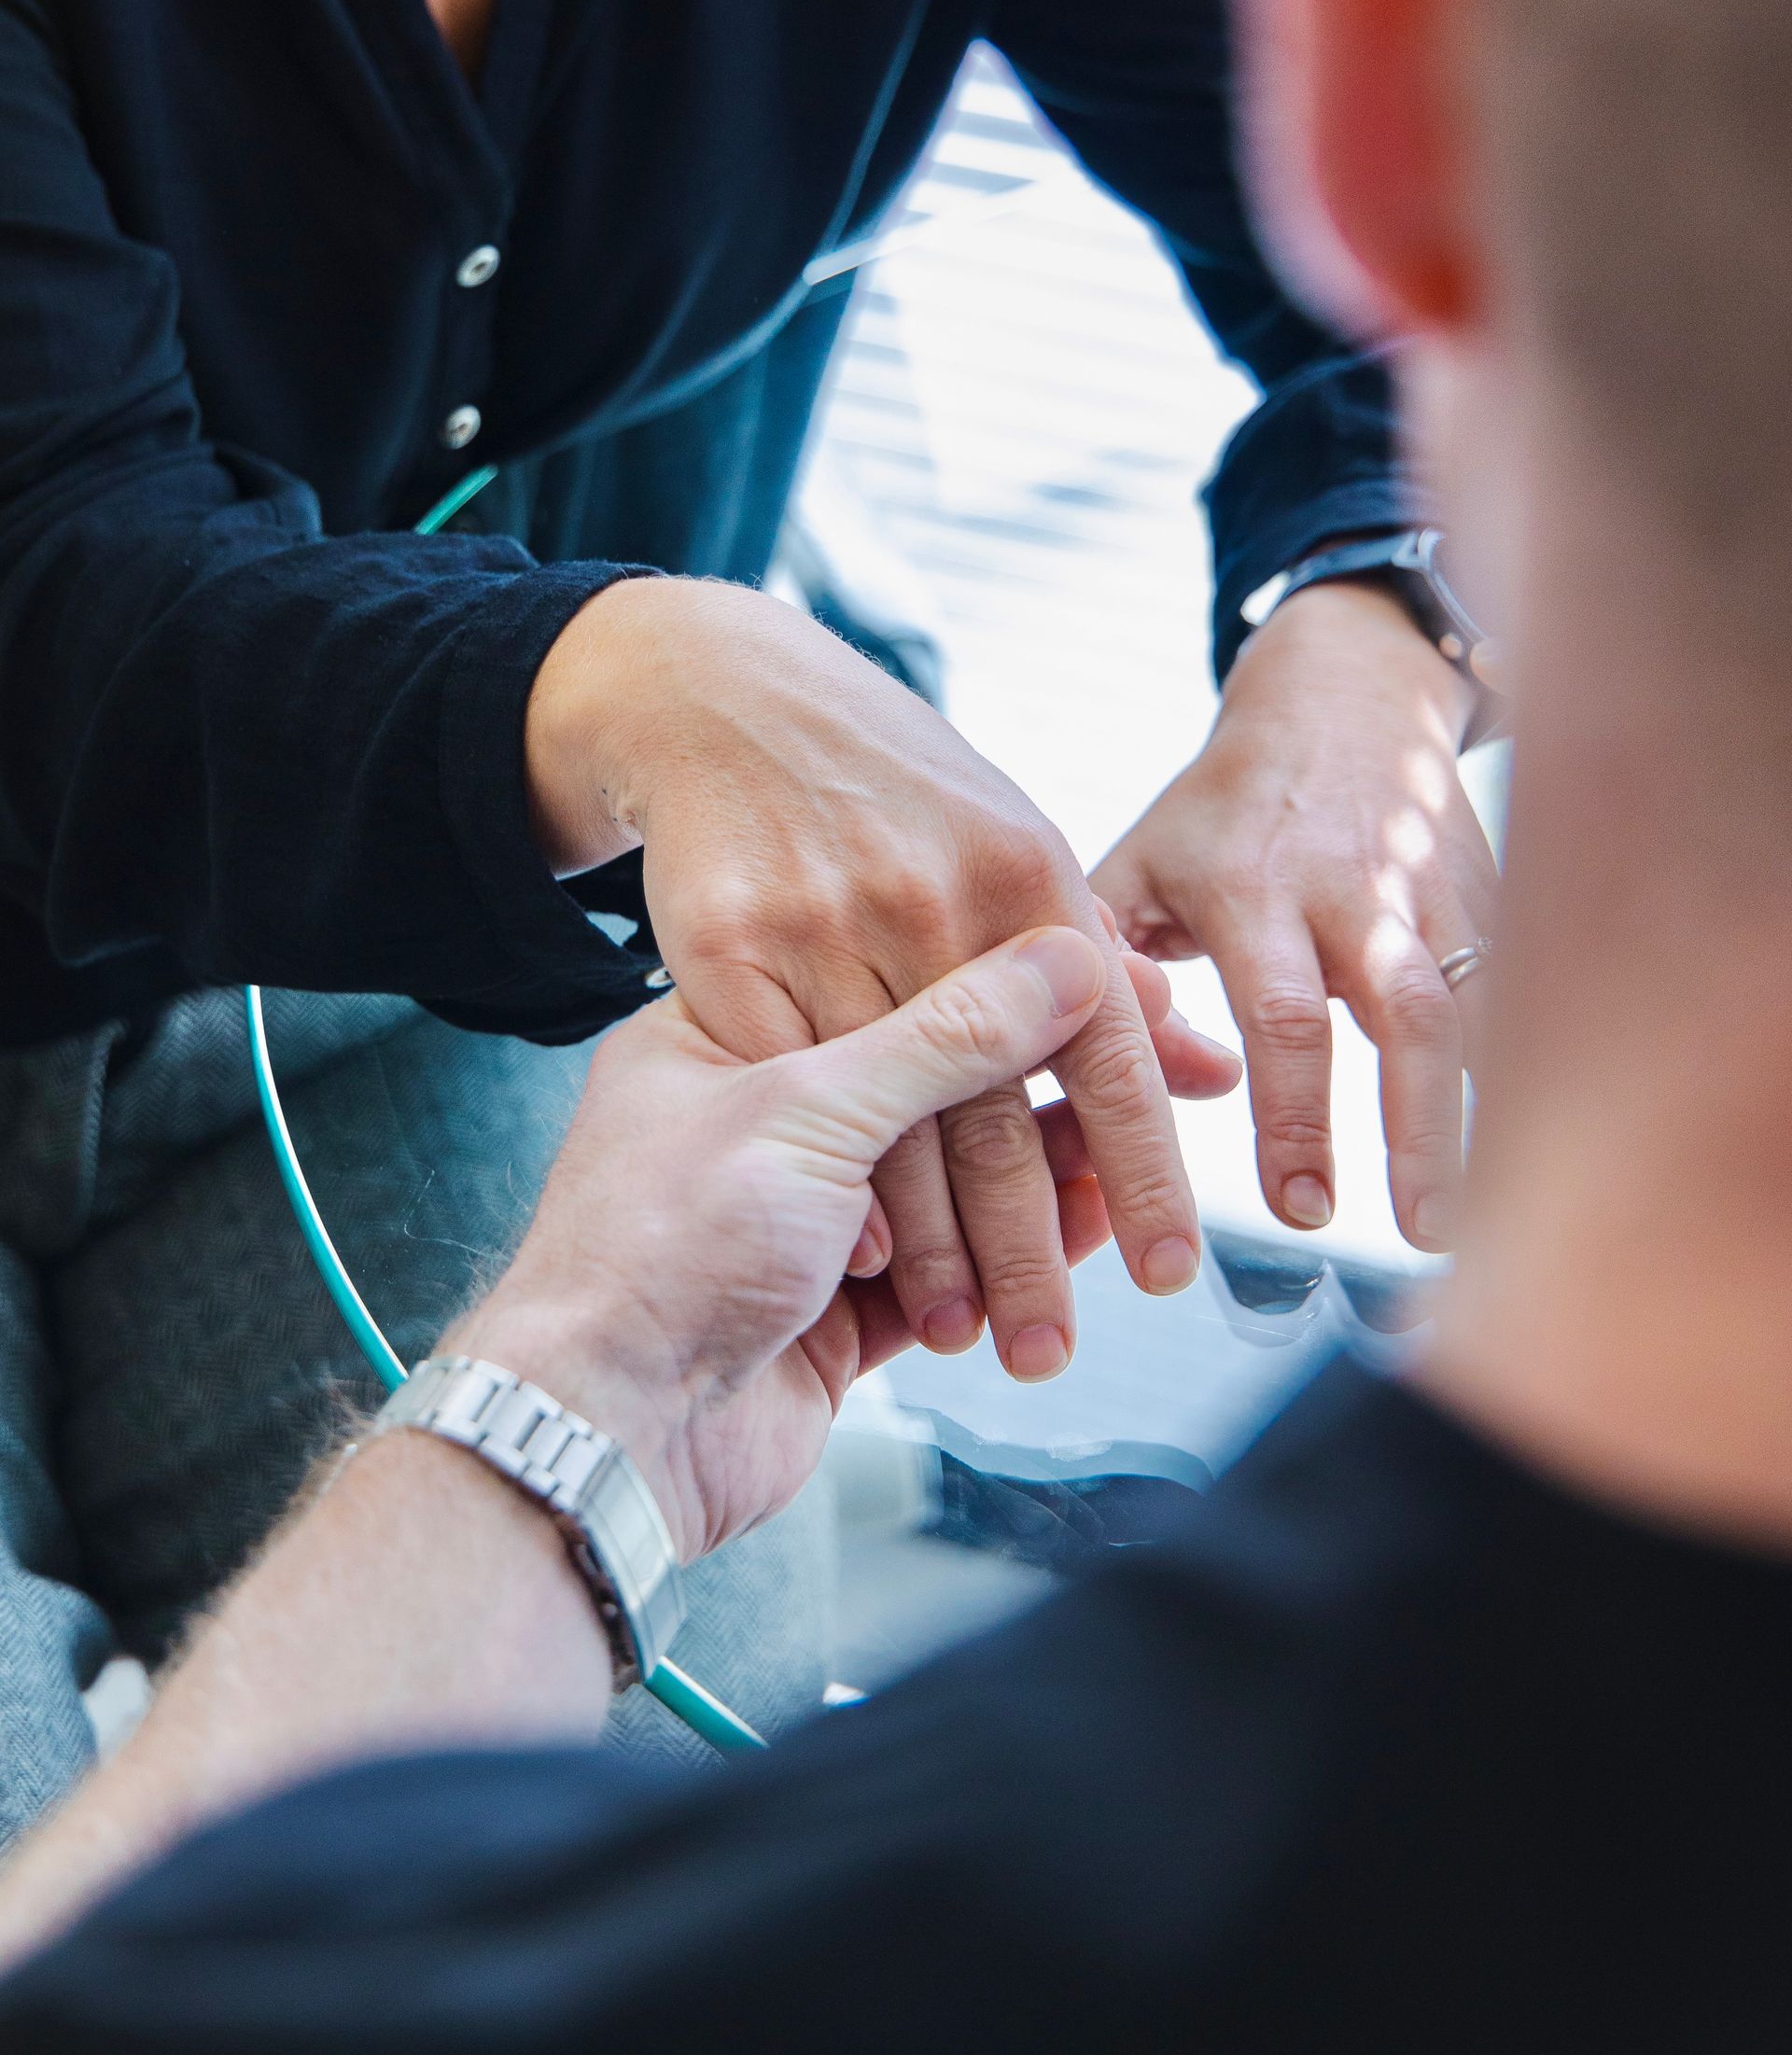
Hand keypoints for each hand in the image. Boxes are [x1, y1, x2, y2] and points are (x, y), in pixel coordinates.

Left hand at [455, 928, 1122, 1560]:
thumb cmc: (661, 1246)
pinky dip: (1023, 1250)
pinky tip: (1090, 1226)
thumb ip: (948, 1036)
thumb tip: (1066, 958)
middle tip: (1167, 1064)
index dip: (1012, 975)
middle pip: (939, 1080)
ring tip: (1136, 1155)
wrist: (599, 1430)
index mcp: (728, 1031)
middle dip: (1052, 1081)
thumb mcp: (810, 1109)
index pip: (899, 973)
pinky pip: (954, 1266)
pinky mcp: (835, 1312)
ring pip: (956, 1180)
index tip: (1117, 973)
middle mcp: (763, 1119)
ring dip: (1048, 1175)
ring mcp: (801, 1218)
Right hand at [526, 577, 1238, 1380]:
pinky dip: (829, 1181)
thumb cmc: (896, 804)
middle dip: (1028, 1250)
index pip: (1105, 1047)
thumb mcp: (1013, 864)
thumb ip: (1097, 978)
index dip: (1142, 1163)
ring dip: (932, 1246)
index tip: (1170, 1268)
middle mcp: (934, 898)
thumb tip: (1211, 1069)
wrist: (729, 704)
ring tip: (964, 1332)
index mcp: (1027, 874)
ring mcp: (824, 918)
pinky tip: (863, 1263)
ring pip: (891, 1122)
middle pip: (995, 1110)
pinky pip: (786, 1094)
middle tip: (1052, 1350)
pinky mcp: (724, 943)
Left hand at [1092, 581, 1498, 1251]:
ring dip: (1469, 1116)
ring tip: (1464, 1218)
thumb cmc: (1220, 810)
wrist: (1342, 695)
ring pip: (1469, 1007)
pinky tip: (1520, 1152)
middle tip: (1412, 1234)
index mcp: (1251, 885)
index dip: (1293, 1116)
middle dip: (1403, 1132)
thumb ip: (1110, 963)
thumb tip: (1098, 1077)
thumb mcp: (1142, 860)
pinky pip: (1512, 988)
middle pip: (1396, 1014)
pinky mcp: (1485, 893)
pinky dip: (1518, 1067)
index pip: (1281, 1013)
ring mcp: (1427, 890)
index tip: (1296, 1209)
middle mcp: (1349, 887)